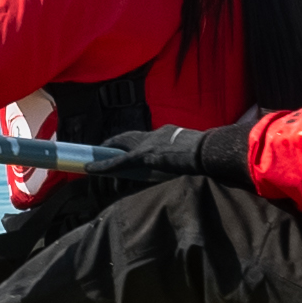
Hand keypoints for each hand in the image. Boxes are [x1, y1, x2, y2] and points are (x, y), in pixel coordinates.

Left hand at [103, 120, 254, 187]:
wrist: (210, 151)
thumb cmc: (210, 153)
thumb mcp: (198, 151)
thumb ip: (190, 154)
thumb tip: (195, 164)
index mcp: (169, 132)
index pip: (146, 136)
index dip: (134, 141)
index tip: (128, 145)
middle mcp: (156, 134)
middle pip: (129, 138)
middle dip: (114, 143)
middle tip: (102, 149)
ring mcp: (149, 144)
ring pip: (121, 148)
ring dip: (106, 155)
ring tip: (93, 162)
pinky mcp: (144, 157)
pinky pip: (119, 161)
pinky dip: (104, 165)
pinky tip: (91, 169)